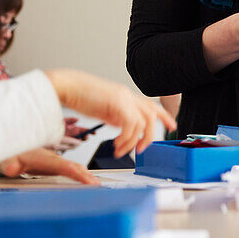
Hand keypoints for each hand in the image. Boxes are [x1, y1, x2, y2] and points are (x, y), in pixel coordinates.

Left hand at [0, 148, 97, 184]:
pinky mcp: (56, 165)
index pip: (66, 167)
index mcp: (46, 159)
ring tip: (98, 187)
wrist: (14, 146)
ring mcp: (56, 162)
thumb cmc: (13, 154)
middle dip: (88, 177)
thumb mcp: (9, 159)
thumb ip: (11, 164)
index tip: (90, 182)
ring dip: (87, 176)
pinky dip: (82, 175)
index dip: (79, 175)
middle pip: (75, 167)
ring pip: (75, 168)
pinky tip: (87, 182)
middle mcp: (54, 159)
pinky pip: (72, 170)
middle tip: (99, 188)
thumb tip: (12, 168)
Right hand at [44, 69, 175, 157]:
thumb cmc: (80, 97)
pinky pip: (131, 125)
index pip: (151, 105)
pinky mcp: (117, 103)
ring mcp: (124, 98)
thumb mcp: (103, 109)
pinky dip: (126, 139)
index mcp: (125, 96)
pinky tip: (116, 145)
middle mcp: (127, 96)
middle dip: (152, 134)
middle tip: (142, 149)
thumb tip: (123, 128)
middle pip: (152, 114)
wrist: (66, 86)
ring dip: (134, 141)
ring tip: (122, 150)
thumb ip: (116, 117)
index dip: (164, 116)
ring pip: (143, 122)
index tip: (172, 126)